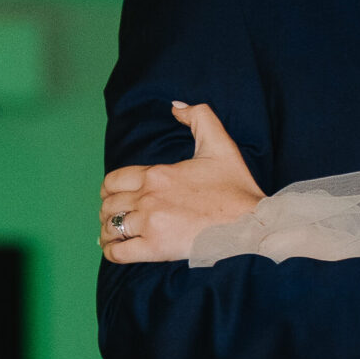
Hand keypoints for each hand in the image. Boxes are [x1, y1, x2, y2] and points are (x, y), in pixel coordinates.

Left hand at [100, 103, 262, 260]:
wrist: (251, 224)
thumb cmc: (237, 189)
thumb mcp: (220, 145)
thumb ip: (199, 117)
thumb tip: (175, 107)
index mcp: (157, 174)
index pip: (114, 181)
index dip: (109, 190)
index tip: (114, 197)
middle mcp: (148, 197)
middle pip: (109, 204)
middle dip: (108, 211)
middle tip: (116, 218)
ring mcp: (151, 223)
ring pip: (110, 227)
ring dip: (108, 231)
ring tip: (113, 236)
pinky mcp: (156, 248)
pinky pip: (119, 252)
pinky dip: (111, 252)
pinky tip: (115, 250)